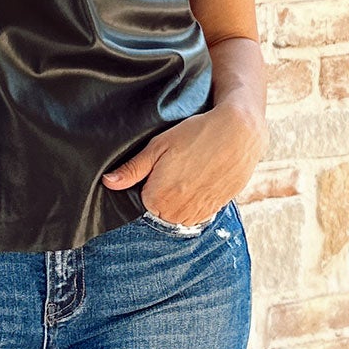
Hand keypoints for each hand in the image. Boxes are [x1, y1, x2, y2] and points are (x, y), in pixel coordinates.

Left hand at [102, 101, 264, 223]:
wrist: (239, 134)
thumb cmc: (197, 135)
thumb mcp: (158, 146)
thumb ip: (132, 169)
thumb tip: (108, 183)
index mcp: (157, 199)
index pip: (141, 199)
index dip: (149, 180)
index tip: (160, 165)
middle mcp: (176, 213)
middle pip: (159, 209)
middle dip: (163, 191)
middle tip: (178, 166)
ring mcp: (197, 214)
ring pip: (177, 212)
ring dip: (180, 198)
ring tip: (191, 170)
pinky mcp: (214, 211)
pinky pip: (196, 212)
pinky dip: (196, 199)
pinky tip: (202, 177)